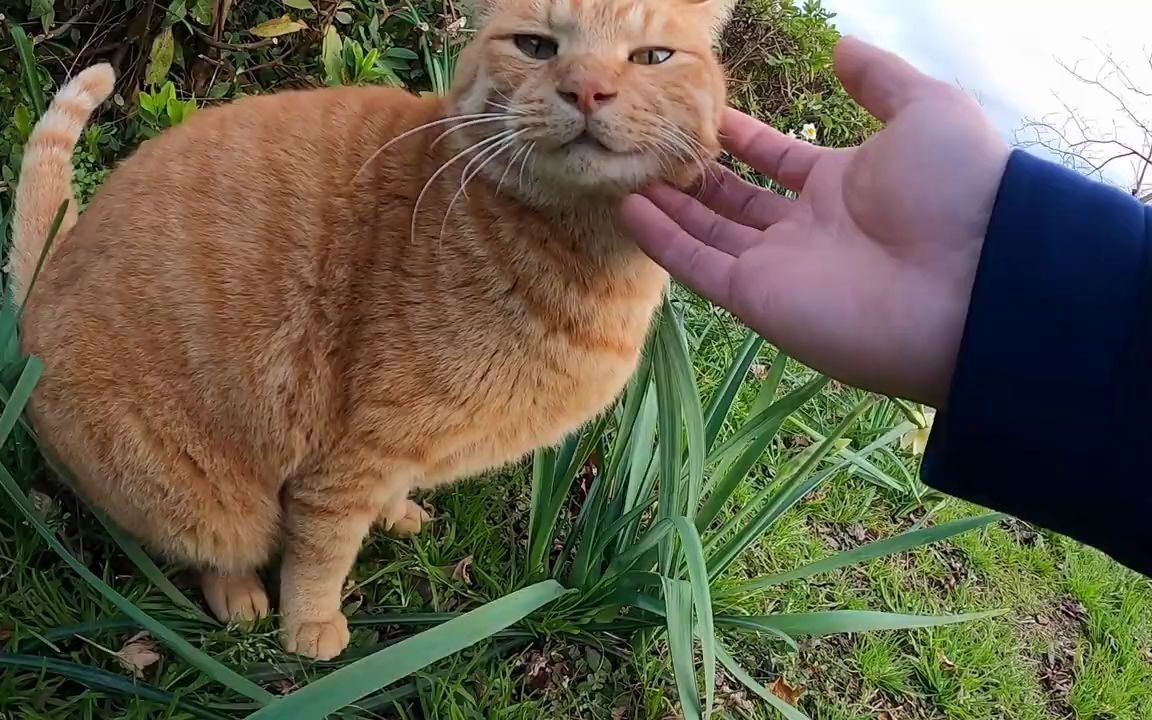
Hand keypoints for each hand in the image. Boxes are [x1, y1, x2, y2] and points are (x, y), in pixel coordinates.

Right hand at [620, 37, 1009, 407]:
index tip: (703, 115)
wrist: (974, 282)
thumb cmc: (957, 190)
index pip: (776, 159)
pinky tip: (629, 209)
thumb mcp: (926, 110)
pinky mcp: (758, 299)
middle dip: (694, 175)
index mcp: (843, 185)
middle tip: (650, 145)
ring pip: (707, 233)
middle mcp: (805, 228)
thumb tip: (839, 45)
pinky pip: (698, 267)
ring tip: (624, 174)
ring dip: (667, 206)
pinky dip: (662, 241)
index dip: (741, 138)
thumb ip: (879, 77)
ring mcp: (779, 266)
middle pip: (735, 200)